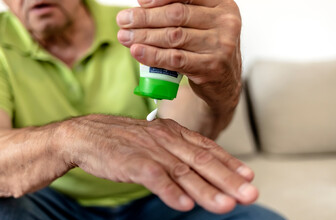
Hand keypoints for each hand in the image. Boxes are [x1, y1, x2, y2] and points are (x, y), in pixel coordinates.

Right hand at [61, 115, 257, 213]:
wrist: (87, 135)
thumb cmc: (124, 141)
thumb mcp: (155, 141)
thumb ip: (177, 154)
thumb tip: (199, 175)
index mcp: (174, 133)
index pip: (207, 148)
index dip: (230, 163)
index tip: (249, 176)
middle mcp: (166, 140)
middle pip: (202, 161)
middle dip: (228, 180)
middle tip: (250, 194)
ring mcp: (149, 150)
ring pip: (182, 172)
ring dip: (205, 191)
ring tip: (226, 206)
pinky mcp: (131, 162)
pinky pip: (153, 177)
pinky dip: (170, 192)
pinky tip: (184, 205)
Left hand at [116, 0, 241, 98]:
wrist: (225, 83)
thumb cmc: (207, 49)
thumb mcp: (202, 25)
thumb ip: (180, 13)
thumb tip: (142, 3)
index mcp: (222, 4)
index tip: (140, 2)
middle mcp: (225, 22)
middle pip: (177, 15)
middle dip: (145, 17)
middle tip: (123, 20)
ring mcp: (220, 46)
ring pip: (173, 37)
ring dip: (144, 36)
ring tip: (125, 36)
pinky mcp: (210, 67)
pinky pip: (175, 59)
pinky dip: (152, 55)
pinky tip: (137, 52)